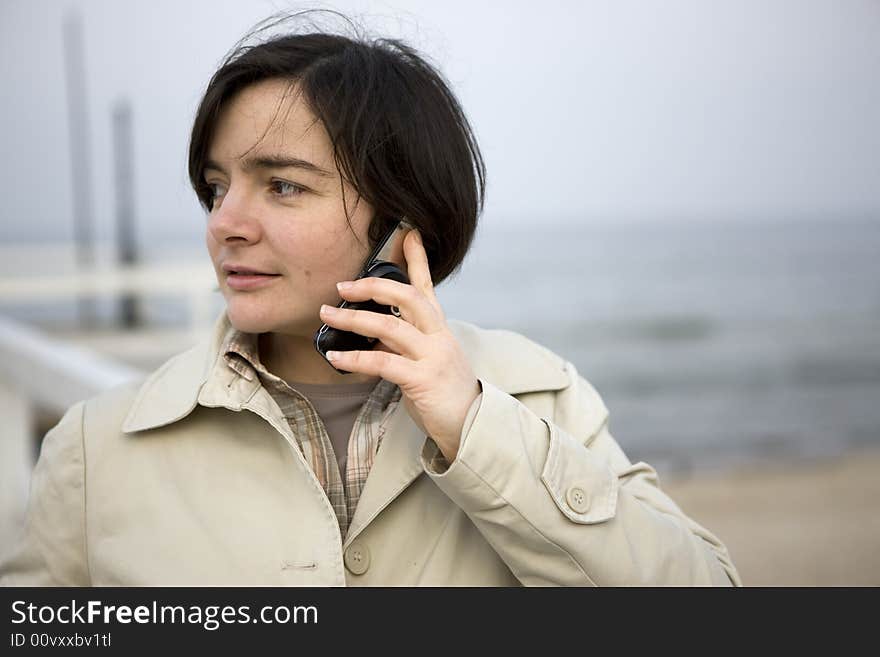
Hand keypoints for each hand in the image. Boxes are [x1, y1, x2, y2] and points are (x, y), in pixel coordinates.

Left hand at [319, 229, 480, 462]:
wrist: (472, 426)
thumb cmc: (445, 394)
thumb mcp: (427, 360)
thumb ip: (403, 343)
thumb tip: (370, 332)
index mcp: (439, 330)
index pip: (427, 287)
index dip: (417, 258)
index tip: (407, 233)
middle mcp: (438, 337)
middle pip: (407, 296)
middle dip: (373, 286)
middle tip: (342, 286)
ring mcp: (433, 356)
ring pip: (390, 326)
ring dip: (354, 318)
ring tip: (327, 315)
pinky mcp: (423, 380)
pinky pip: (382, 362)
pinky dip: (355, 358)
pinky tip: (336, 357)